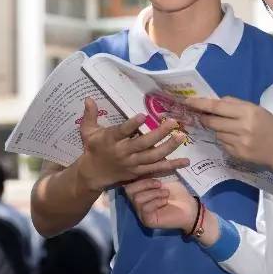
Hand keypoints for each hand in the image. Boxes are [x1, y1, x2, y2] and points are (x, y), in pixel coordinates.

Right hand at [75, 98, 189, 191]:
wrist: (93, 175)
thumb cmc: (93, 149)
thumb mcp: (88, 132)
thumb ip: (89, 115)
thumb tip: (88, 98)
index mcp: (110, 140)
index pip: (122, 131)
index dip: (132, 124)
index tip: (143, 115)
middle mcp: (123, 152)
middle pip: (143, 144)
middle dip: (159, 133)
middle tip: (173, 123)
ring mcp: (132, 164)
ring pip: (153, 157)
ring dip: (168, 147)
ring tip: (181, 137)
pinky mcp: (139, 172)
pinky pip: (157, 169)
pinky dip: (171, 166)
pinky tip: (185, 161)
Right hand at [124, 177, 197, 233]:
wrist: (189, 206)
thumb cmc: (177, 192)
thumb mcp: (164, 178)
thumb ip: (151, 173)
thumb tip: (143, 164)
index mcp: (139, 191)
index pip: (128, 183)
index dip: (140, 178)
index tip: (155, 176)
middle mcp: (137, 202)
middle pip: (128, 191)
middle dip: (145, 184)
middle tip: (159, 185)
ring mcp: (141, 212)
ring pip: (137, 199)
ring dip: (153, 193)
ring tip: (165, 194)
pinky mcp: (147, 220)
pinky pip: (144, 208)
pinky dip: (155, 202)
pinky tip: (164, 202)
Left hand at [183, 96, 272, 167]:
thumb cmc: (269, 126)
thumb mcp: (257, 109)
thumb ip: (235, 104)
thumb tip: (214, 101)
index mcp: (248, 112)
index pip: (218, 106)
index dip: (201, 104)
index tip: (188, 101)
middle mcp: (242, 127)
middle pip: (212, 121)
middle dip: (205, 118)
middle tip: (203, 116)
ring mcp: (239, 142)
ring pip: (216, 133)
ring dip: (218, 129)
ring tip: (231, 129)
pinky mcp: (237, 154)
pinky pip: (222, 144)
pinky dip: (224, 140)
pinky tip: (236, 139)